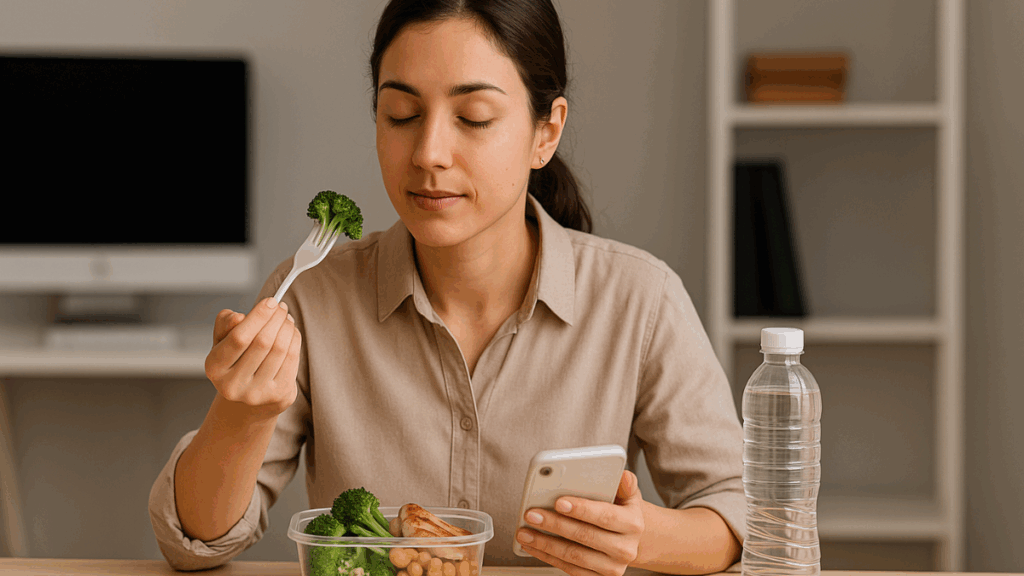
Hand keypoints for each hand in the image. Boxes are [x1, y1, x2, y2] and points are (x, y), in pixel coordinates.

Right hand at [204, 297, 301, 420]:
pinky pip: (292, 360)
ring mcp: (257, 394)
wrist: (247, 399)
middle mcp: (233, 385)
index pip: (239, 338)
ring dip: (287, 328)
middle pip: (263, 343)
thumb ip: (225, 324)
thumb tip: (239, 317)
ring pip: (280, 350)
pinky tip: (291, 332)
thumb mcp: (222, 341)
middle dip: (276, 319)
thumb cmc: (235, 361)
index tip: (270, 301)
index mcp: (214, 368)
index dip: (258, 317)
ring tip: (286, 318)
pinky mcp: (279, 396)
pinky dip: (294, 340)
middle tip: (281, 307)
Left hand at [517, 470, 645, 575]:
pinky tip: (533, 545)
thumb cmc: (623, 512)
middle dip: (555, 524)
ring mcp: (612, 567)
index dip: (581, 509)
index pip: (605, 516)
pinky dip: (548, 557)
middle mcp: (625, 548)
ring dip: (545, 544)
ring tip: (525, 532)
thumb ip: (624, 483)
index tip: (559, 502)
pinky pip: (570, 569)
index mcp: (633, 524)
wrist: (632, 541)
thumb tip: (621, 474)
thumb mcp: (628, 494)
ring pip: (574, 556)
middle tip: (532, 514)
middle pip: (585, 536)